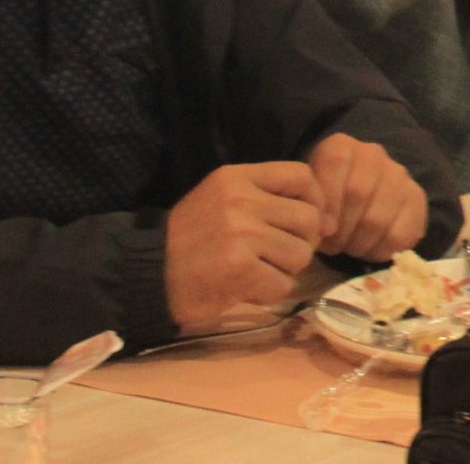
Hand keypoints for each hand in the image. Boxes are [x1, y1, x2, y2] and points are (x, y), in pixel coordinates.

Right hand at [163, 162, 325, 332]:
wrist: (146, 274)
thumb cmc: (190, 238)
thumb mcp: (223, 199)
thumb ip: (267, 197)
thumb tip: (324, 218)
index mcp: (237, 178)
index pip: (301, 176)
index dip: (315, 200)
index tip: (309, 222)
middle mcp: (241, 201)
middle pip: (308, 218)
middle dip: (302, 243)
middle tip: (278, 255)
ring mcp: (241, 234)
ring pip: (300, 254)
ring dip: (286, 270)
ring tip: (259, 271)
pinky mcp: (239, 269)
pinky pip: (283, 283)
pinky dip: (270, 292)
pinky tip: (248, 288)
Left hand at [305, 133, 429, 261]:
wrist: (353, 202)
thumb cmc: (324, 202)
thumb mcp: (308, 196)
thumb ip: (310, 206)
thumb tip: (326, 230)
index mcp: (340, 146)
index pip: (335, 164)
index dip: (328, 202)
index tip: (323, 230)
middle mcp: (372, 154)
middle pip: (358, 192)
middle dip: (341, 229)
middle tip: (334, 246)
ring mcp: (398, 174)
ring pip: (378, 217)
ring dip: (360, 243)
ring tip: (351, 248)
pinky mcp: (416, 197)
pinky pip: (400, 233)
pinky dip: (381, 250)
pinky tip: (371, 249)